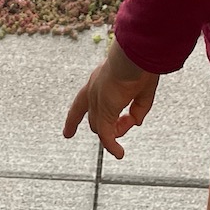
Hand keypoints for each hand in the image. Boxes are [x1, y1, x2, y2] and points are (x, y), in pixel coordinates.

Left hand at [62, 39, 159, 158]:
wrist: (136, 56)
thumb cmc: (140, 63)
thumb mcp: (142, 89)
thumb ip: (138, 107)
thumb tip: (135, 122)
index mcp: (99, 81)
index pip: (81, 103)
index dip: (73, 119)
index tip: (67, 132)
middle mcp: (93, 90)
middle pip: (93, 118)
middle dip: (110, 126)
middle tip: (125, 126)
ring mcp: (97, 101)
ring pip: (99, 127)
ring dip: (115, 132)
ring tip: (128, 127)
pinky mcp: (104, 111)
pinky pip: (106, 134)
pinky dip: (112, 146)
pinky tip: (119, 153)